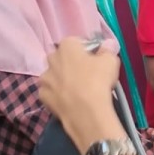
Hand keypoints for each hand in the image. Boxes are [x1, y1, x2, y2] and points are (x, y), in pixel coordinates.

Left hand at [40, 37, 121, 151]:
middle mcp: (51, 59)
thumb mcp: (110, 61)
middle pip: (62, 58)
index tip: (95, 60)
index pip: (77, 42)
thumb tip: (108, 44)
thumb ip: (107, 50)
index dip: (87, 51)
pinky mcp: (42, 96)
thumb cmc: (98, 81)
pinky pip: (50, 92)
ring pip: (54, 75)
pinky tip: (68, 100)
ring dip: (62, 79)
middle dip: (71, 63)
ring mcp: (44, 78)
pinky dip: (57, 95)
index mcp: (67, 46)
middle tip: (86, 74)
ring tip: (76, 90)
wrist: (86, 112)